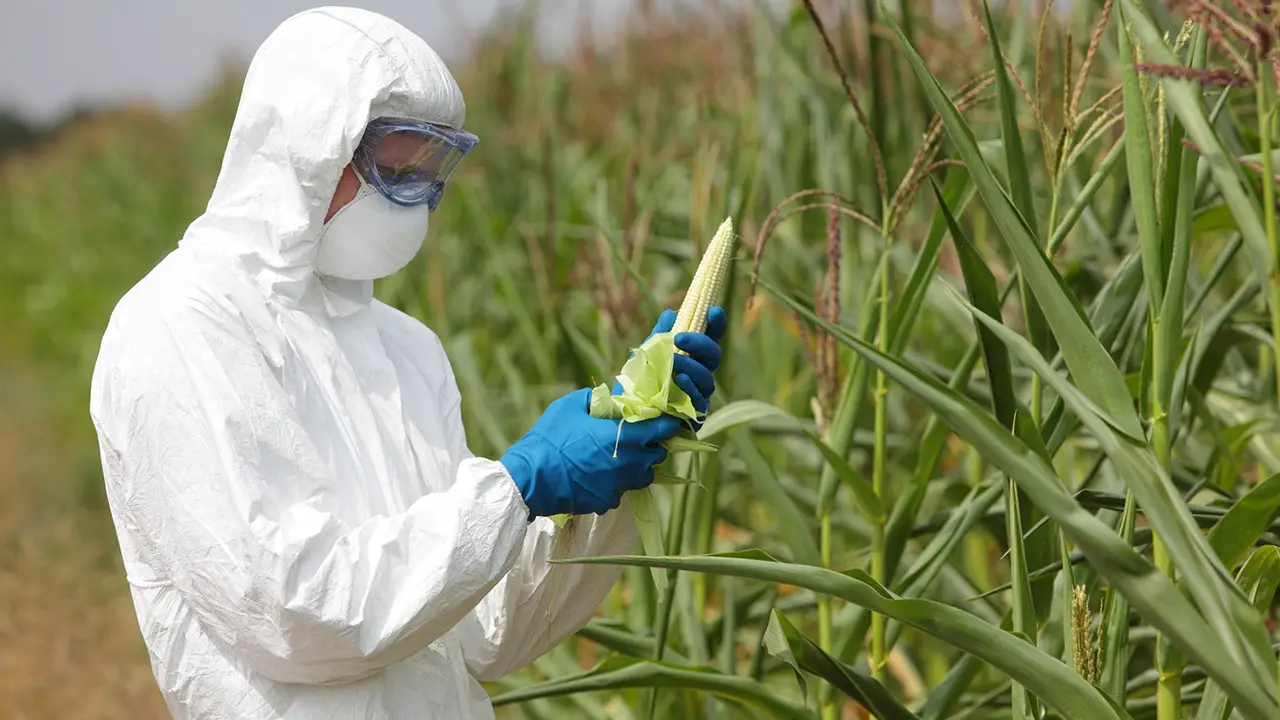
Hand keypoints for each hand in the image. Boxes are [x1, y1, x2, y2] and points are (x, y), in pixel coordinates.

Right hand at [500, 388, 682, 517]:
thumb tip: (607, 398)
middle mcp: (628, 463)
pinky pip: (622, 491)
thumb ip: (595, 398)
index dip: (666, 424)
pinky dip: (617, 483)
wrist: (529, 479)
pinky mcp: (607, 501)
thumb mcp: (570, 406)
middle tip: (637, 437)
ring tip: (622, 457)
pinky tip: (601, 475)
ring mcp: (618, 486)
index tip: (664, 420)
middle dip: (652, 446)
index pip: (661, 430)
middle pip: (657, 455)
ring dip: (639, 466)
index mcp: (623, 437)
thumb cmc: (550, 438)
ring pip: (643, 476)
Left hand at [617, 306, 727, 421]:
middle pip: (714, 356)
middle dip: (701, 344)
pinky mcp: (691, 415)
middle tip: (681, 338)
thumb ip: (659, 336)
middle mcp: (698, 374)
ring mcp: (697, 395)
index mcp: (691, 356)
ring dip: (692, 367)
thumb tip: (670, 313)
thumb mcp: (645, 355)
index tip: (714, 311)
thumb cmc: (638, 383)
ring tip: (674, 361)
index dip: (716, 324)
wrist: (623, 415)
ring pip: (707, 379)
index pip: (710, 338)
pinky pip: (698, 401)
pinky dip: (689, 388)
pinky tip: (679, 381)